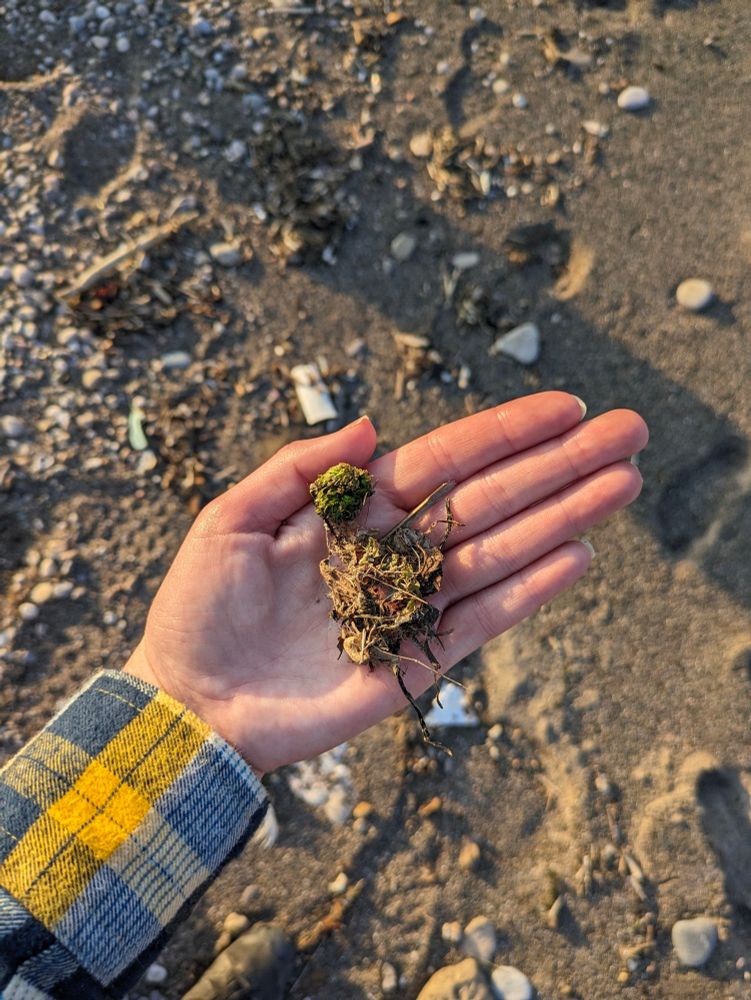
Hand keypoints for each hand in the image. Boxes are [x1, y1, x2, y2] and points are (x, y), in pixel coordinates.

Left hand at [125, 392, 646, 773]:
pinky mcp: (417, 660)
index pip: (445, 461)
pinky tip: (577, 556)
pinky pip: (483, 621)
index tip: (566, 408)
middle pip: (490, 498)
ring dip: (562, 517)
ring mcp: (412, 604)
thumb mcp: (230, 520)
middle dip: (558, 466)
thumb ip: (297, 471)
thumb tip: (368, 424)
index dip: (505, 434)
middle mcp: (395, 551)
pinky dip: (529, 591)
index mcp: (355, 511)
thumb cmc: (199, 609)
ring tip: (621, 484)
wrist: (191, 705)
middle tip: (628, 434)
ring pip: (499, 551)